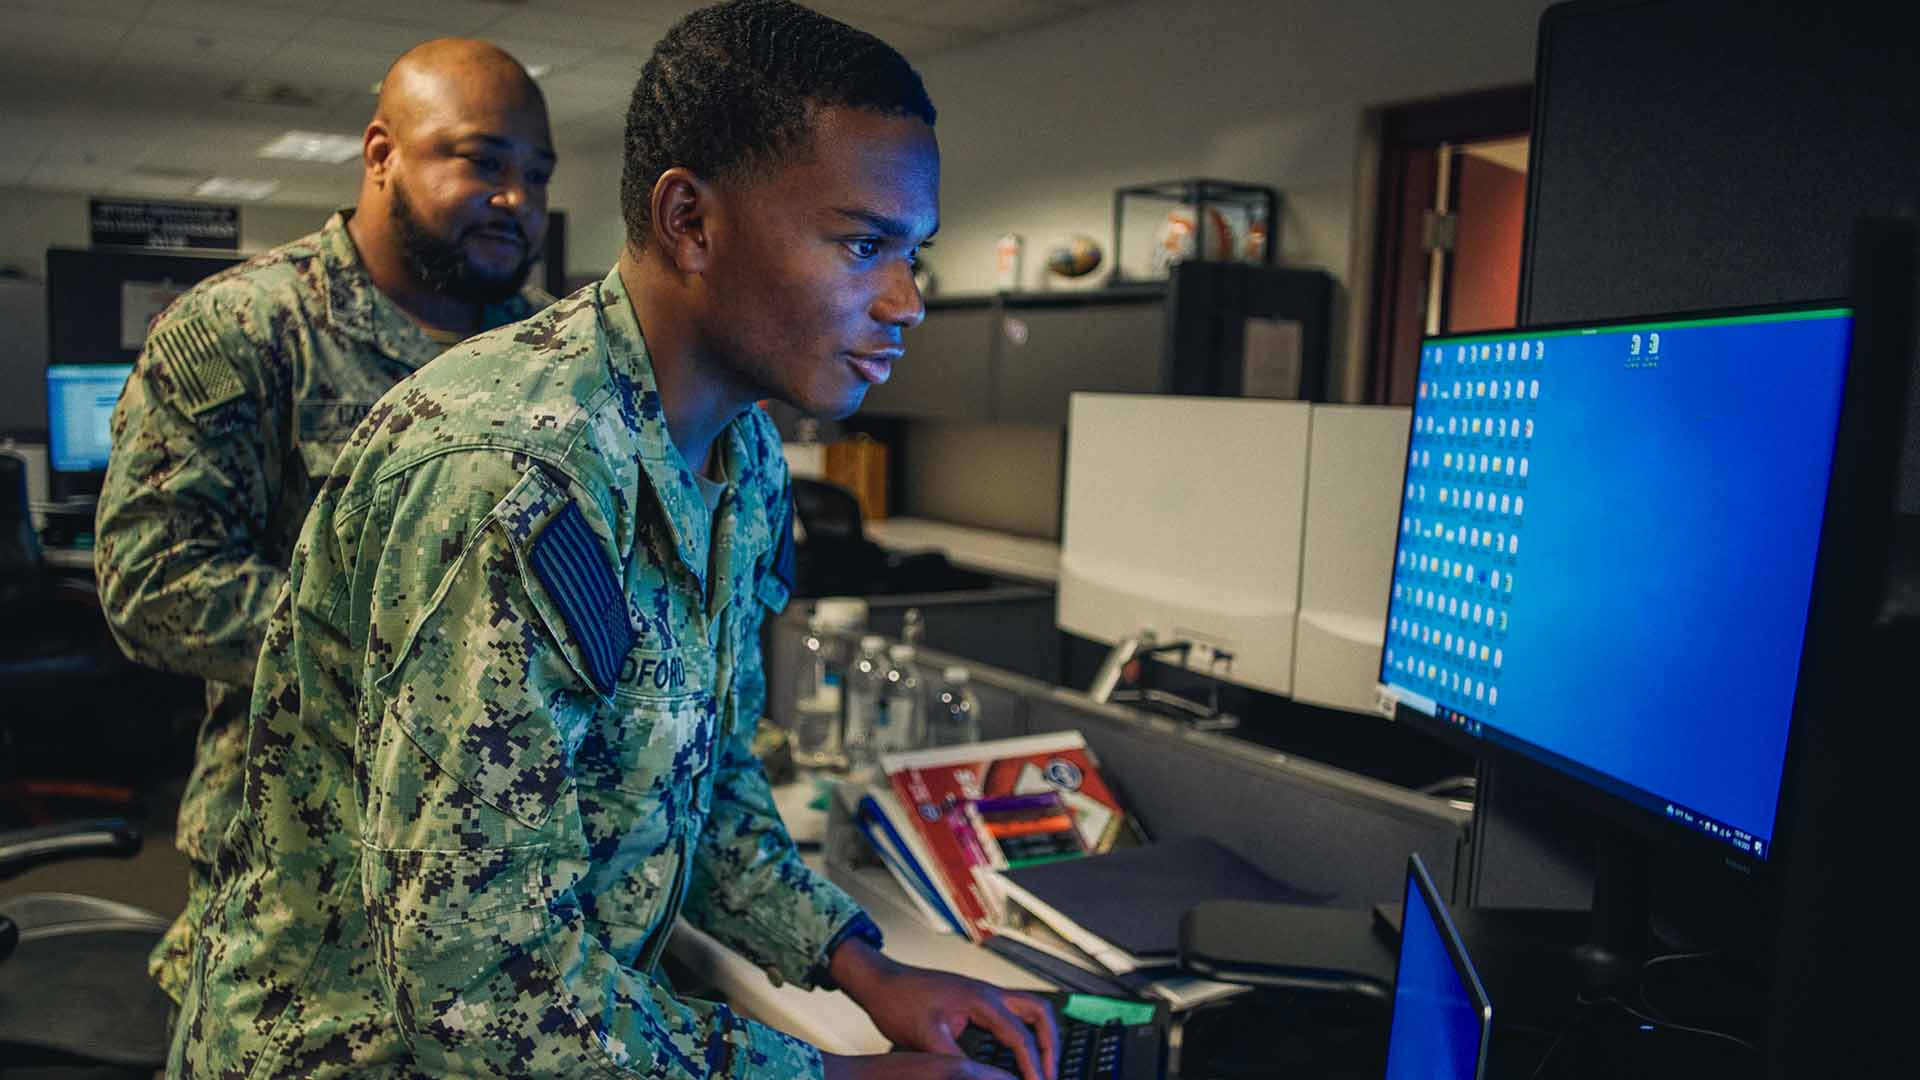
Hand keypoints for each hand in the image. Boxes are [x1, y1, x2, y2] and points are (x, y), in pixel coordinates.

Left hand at [829, 938, 1057, 1079]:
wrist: (881, 982)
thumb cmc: (899, 1002)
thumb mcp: (927, 1039)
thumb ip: (958, 1062)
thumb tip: (983, 1079)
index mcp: (981, 1000)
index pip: (1020, 1036)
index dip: (1034, 1066)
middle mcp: (989, 993)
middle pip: (1040, 1012)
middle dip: (1051, 1044)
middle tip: (1050, 1074)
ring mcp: (985, 994)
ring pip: (1030, 1009)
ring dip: (1042, 1036)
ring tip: (1041, 1065)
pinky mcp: (977, 1000)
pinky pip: (1013, 1014)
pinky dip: (1024, 1033)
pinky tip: (1016, 1054)